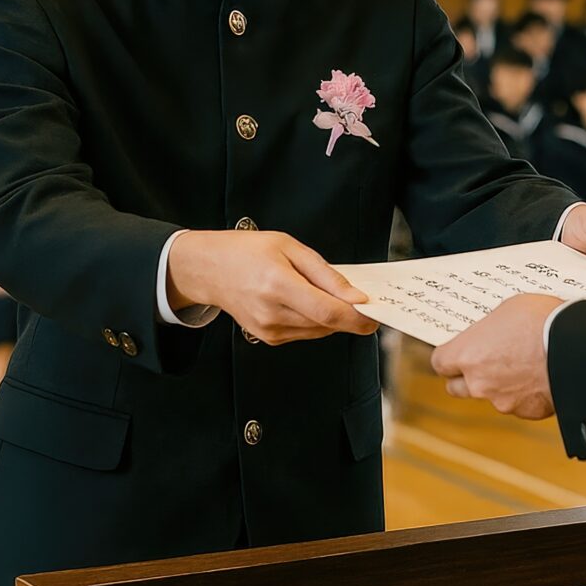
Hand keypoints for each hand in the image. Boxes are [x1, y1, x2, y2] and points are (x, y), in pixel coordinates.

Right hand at [166, 229, 376, 344]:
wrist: (209, 269)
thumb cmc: (247, 251)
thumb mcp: (290, 247)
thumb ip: (326, 274)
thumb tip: (356, 297)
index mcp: (278, 285)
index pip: (328, 312)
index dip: (358, 317)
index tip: (375, 313)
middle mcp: (272, 313)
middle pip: (327, 324)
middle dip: (349, 314)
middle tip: (356, 296)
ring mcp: (268, 330)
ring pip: (319, 330)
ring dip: (331, 316)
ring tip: (318, 290)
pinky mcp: (268, 338)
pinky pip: (305, 332)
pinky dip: (314, 319)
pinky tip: (303, 300)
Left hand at [432, 294, 561, 418]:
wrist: (576, 350)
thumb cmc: (542, 322)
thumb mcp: (508, 309)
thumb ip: (490, 328)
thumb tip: (490, 333)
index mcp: (468, 354)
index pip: (441, 362)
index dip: (449, 356)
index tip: (457, 351)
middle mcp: (479, 383)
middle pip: (457, 387)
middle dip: (466, 376)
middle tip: (484, 361)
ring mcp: (502, 401)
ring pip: (490, 396)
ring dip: (498, 385)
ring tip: (521, 365)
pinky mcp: (526, 412)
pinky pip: (518, 404)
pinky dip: (524, 394)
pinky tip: (539, 376)